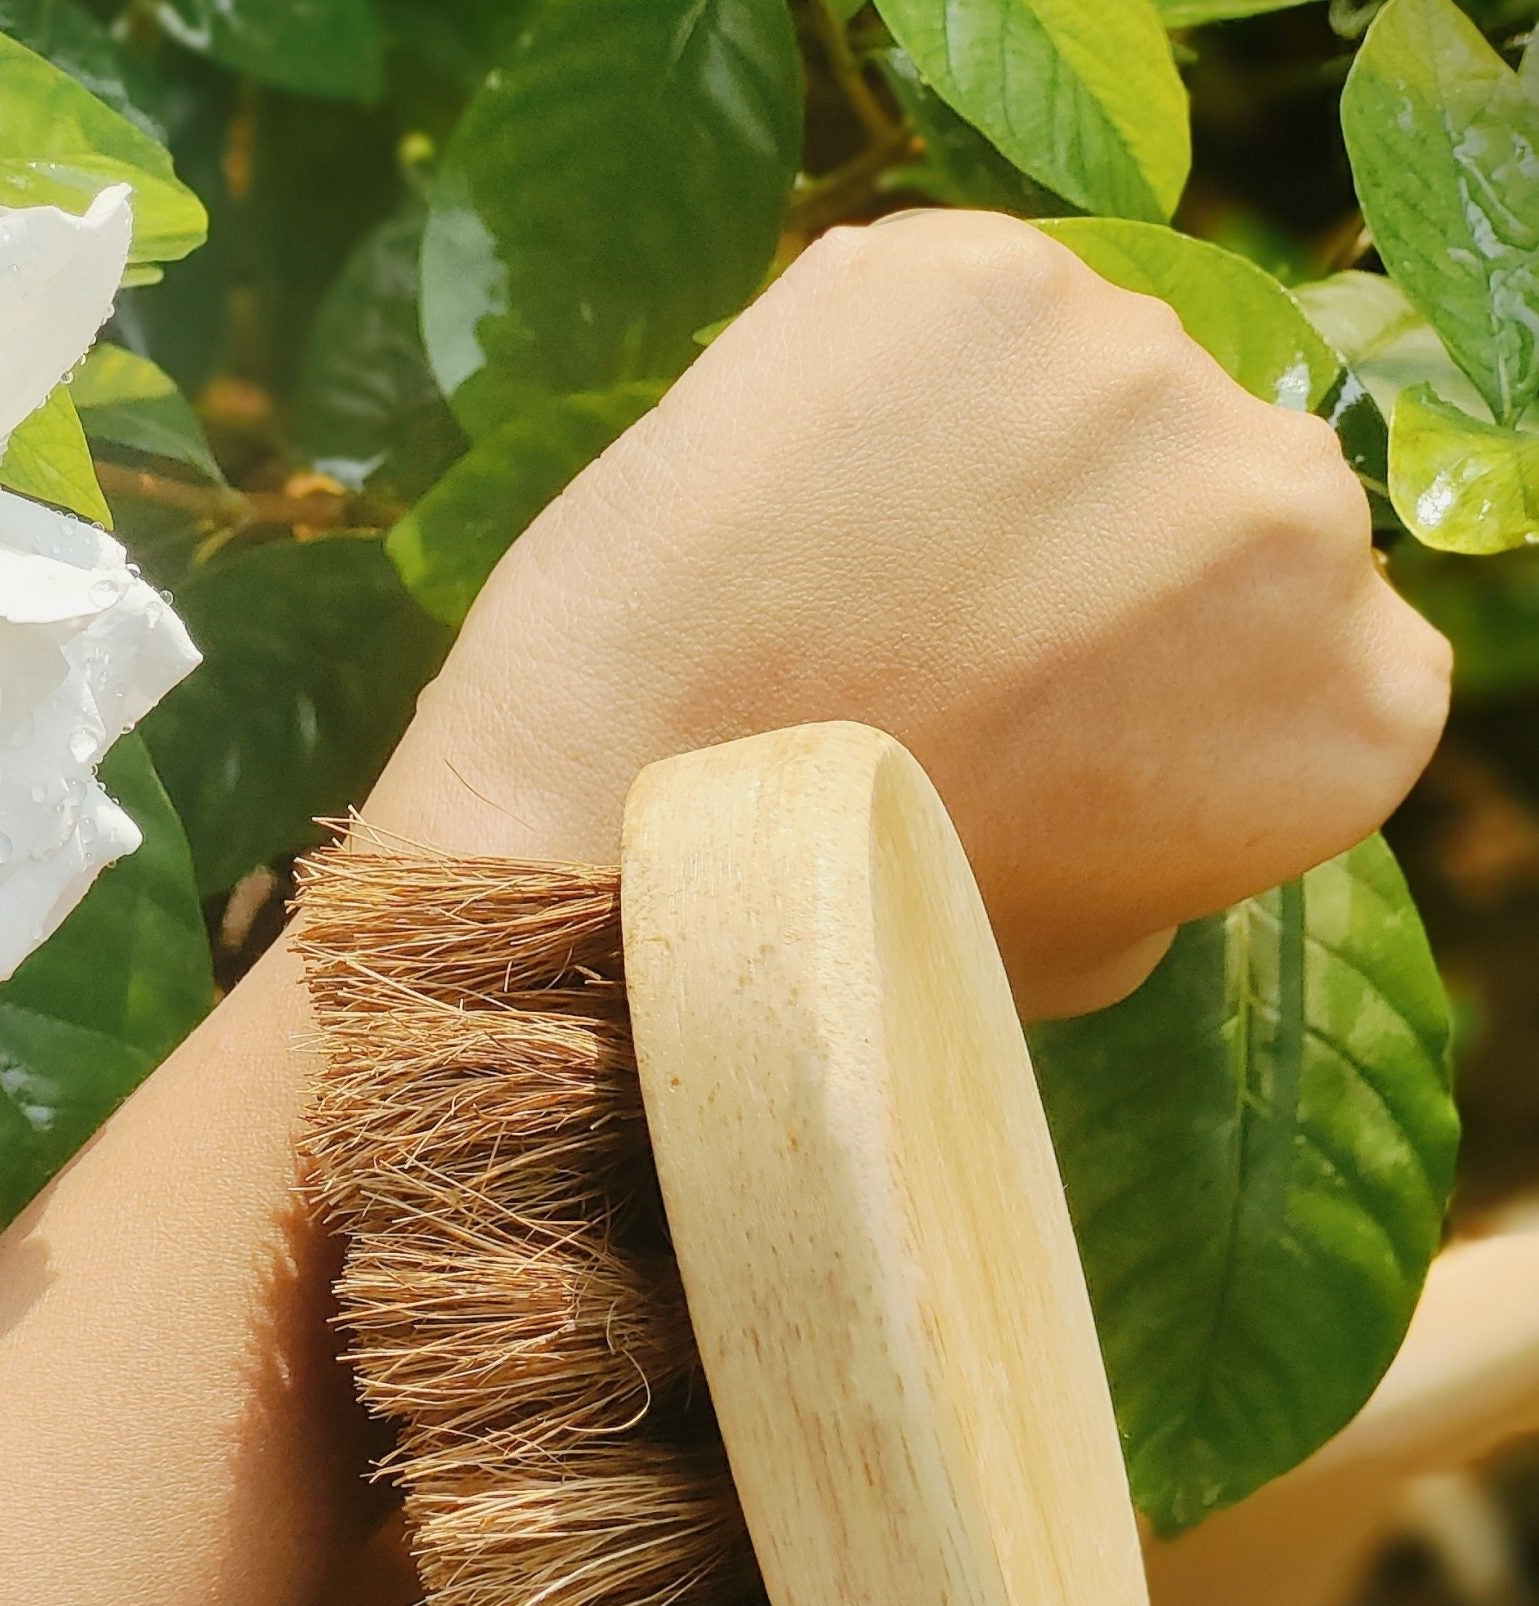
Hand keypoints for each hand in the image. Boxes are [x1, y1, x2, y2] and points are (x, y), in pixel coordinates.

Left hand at [380, 210, 1450, 1014]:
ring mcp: (1137, 370)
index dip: (1197, 669)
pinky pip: (963, 316)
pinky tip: (808, 499)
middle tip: (967, 641)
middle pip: (1233, 493)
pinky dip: (892, 387)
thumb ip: (1191, 800)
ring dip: (1007, 455)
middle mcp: (1295, 512)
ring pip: (1099, 388)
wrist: (634, 843)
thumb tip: (1160, 709)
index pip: (1337, 636)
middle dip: (1121, 549)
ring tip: (862, 578)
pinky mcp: (976, 274)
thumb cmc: (859, 931)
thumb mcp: (1100, 941)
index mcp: (1362, 699)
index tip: (1095, 705)